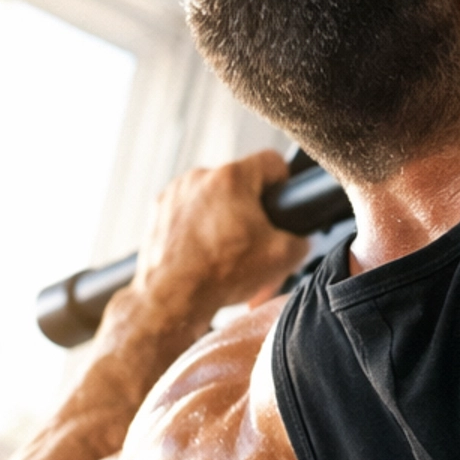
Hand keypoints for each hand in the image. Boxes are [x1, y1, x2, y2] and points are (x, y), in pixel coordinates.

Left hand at [130, 151, 309, 331]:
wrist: (173, 298)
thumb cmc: (220, 275)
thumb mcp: (283, 258)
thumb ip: (301, 240)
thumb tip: (300, 239)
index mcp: (232, 178)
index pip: (272, 161)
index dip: (284, 181)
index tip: (282, 200)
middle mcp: (200, 177)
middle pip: (241, 184)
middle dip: (251, 210)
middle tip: (254, 242)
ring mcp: (175, 192)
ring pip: (213, 197)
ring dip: (224, 218)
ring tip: (227, 252)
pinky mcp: (158, 210)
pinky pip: (189, 209)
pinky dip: (199, 227)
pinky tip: (205, 254)